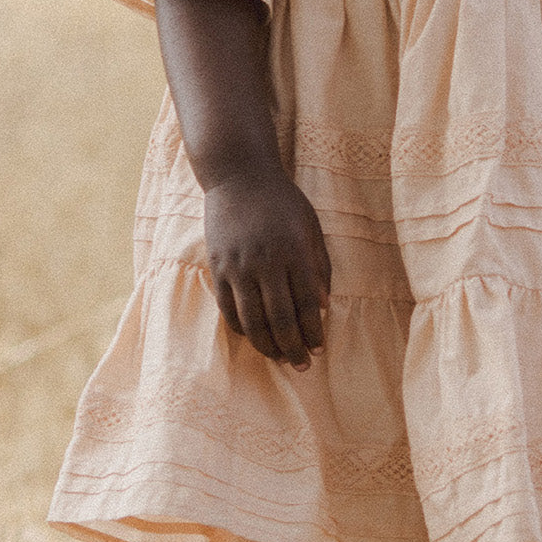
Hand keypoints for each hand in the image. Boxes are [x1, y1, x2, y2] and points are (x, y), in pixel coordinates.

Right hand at [203, 169, 331, 370]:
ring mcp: (239, 266)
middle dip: (293, 347)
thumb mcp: (310, 225)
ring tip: (279, 358)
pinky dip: (241, 328)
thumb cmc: (282, 200)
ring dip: (267, 345)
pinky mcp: (218, 267)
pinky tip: (254, 337)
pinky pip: (229, 309)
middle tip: (302, 365)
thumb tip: (323, 306)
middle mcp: (266, 261)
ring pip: (253, 320)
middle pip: (281, 318)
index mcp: (294, 251)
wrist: (239, 176)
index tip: (320, 348)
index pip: (306, 304)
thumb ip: (319, 265)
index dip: (313, 331)